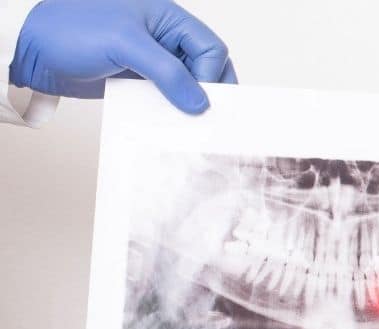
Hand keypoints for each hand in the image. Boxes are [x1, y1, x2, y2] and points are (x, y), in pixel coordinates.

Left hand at [9, 0, 235, 112]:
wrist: (30, 49)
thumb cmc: (71, 30)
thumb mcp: (125, 44)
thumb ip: (168, 72)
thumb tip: (200, 102)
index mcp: (166, 18)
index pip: (210, 47)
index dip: (211, 74)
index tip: (201, 99)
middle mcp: (163, 38)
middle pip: (204, 66)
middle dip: (208, 91)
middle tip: (207, 116)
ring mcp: (150, 60)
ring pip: (186, 85)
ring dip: (188, 104)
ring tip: (188, 124)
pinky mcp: (135, 80)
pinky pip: (163, 97)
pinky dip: (168, 111)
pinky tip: (167, 123)